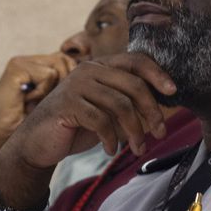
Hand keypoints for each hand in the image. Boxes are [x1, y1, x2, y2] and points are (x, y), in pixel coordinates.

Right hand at [0, 52, 176, 200]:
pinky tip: (112, 150)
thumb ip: (127, 104)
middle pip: (133, 84)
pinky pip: (101, 120)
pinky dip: (111, 138)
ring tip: (138, 148)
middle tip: (160, 132)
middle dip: (151, 110)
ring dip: (135, 131)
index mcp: (102, 65)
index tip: (173, 91)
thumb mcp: (106, 111)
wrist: (38, 142)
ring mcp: (78, 85)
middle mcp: (90, 69)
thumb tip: (160, 110)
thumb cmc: (77, 126)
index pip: (135, 60)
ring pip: (120, 104)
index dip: (157, 74)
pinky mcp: (68, 104)